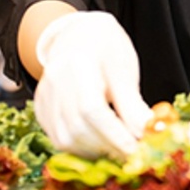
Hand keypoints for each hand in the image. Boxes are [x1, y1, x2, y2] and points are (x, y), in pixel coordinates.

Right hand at [32, 11, 152, 158]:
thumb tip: (148, 134)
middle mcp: (54, 81)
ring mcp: (44, 97)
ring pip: (66, 139)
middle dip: (109, 146)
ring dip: (95, 151)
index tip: (137, 149)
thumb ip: (133, 105)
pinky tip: (100, 144)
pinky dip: (81, 148)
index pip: (92, 109)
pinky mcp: (41, 110)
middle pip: (78, 128)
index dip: (115, 135)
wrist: (79, 35)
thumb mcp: (125, 70)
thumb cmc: (105, 49)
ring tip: (118, 148)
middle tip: (133, 153)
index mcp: (78, 63)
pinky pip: (58, 139)